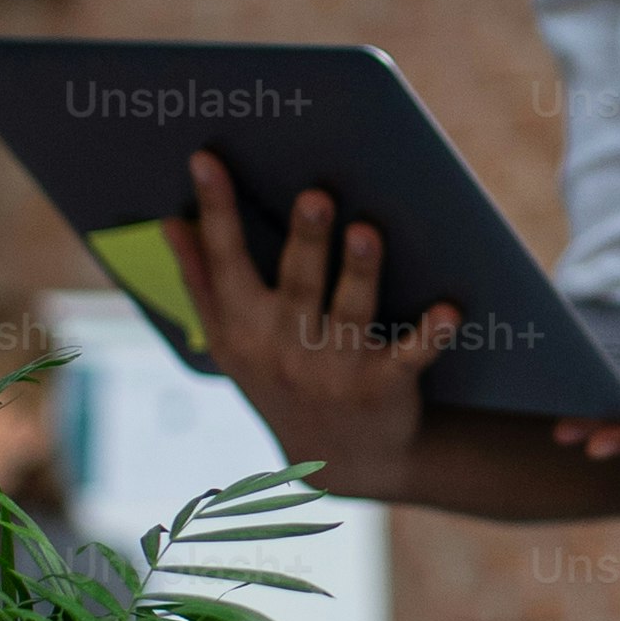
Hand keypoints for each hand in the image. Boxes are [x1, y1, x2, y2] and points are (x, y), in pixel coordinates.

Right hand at [176, 152, 455, 497]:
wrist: (341, 461)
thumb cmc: (281, 381)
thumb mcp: (230, 343)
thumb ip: (201, 282)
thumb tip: (170, 222)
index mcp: (242, 329)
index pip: (224, 261)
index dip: (215, 210)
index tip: (207, 159)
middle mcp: (284, 347)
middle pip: (295, 284)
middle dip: (305, 240)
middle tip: (315, 195)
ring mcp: (335, 370)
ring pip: (349, 313)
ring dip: (359, 273)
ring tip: (366, 232)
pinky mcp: (383, 385)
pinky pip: (409, 356)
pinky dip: (430, 335)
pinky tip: (449, 310)